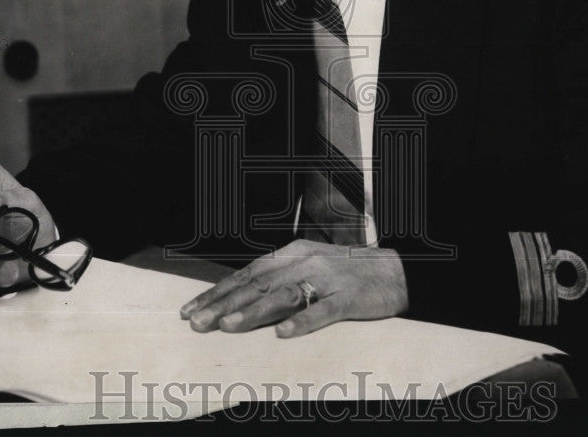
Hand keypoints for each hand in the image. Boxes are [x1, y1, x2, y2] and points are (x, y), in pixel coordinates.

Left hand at [179, 239, 407, 337]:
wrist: (396, 271)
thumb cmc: (347, 273)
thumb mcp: (310, 266)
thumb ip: (279, 278)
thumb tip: (239, 297)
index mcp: (293, 253)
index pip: (248, 273)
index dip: (218, 291)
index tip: (190, 309)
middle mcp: (306, 262)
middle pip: (259, 284)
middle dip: (224, 304)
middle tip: (197, 323)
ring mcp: (328, 280)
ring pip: (284, 295)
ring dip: (254, 311)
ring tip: (228, 326)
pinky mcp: (349, 298)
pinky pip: (323, 311)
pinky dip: (302, 322)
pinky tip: (283, 334)